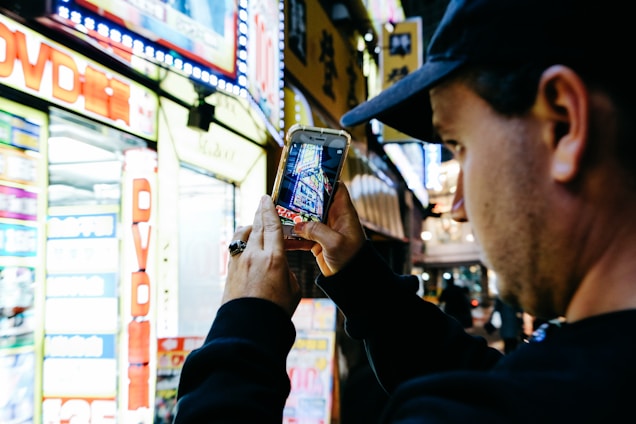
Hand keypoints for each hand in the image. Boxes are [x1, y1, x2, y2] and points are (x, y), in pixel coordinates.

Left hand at [223, 195, 300, 316]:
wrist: (247, 328)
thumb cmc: (275, 312)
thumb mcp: (292, 290)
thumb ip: (286, 272)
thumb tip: (278, 266)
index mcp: (275, 259)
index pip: (273, 226)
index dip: (270, 210)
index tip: (267, 198)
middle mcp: (255, 256)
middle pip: (257, 226)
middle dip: (260, 212)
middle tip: (263, 201)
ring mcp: (240, 262)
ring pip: (243, 234)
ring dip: (250, 226)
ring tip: (255, 224)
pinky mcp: (231, 270)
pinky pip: (237, 247)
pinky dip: (243, 240)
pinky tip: (246, 243)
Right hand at [287, 183, 365, 276]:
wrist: (352, 279)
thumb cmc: (351, 258)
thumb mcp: (334, 242)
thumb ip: (316, 230)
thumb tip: (298, 226)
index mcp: (343, 212)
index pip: (336, 188)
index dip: (325, 179)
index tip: (308, 175)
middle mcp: (334, 218)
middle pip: (316, 202)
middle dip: (301, 199)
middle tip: (284, 195)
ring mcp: (326, 230)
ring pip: (307, 219)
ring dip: (294, 219)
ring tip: (278, 215)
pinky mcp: (319, 242)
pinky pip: (303, 236)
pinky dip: (293, 238)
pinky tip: (282, 238)